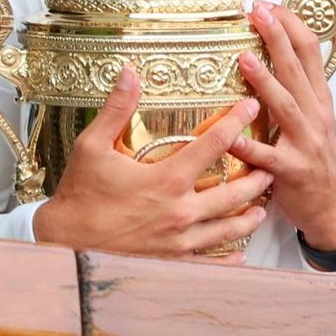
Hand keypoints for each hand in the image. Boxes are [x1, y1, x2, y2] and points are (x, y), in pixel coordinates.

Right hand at [32, 66, 270, 260]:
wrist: (64, 244)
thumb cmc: (79, 196)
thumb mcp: (92, 146)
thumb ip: (117, 109)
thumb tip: (130, 73)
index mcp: (167, 179)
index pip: (214, 144)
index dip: (237, 121)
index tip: (251, 107)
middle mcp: (180, 211)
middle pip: (234, 191)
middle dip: (257, 176)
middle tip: (271, 165)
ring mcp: (179, 241)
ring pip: (228, 228)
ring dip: (249, 215)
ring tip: (262, 206)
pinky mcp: (171, 262)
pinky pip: (210, 262)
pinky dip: (229, 258)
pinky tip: (241, 254)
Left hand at [230, 0, 335, 250]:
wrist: (334, 209)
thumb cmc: (318, 160)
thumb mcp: (317, 119)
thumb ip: (299, 89)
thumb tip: (279, 53)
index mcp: (319, 100)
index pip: (310, 52)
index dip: (291, 25)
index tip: (270, 5)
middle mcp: (315, 116)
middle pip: (297, 69)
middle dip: (278, 38)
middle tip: (258, 11)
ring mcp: (305, 143)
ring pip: (285, 106)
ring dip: (265, 82)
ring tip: (245, 58)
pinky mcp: (291, 171)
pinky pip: (267, 156)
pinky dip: (249, 145)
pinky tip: (230, 135)